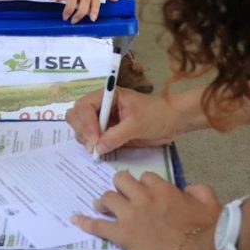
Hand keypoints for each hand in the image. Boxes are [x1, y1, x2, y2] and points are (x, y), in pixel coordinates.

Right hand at [66, 87, 184, 154]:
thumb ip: (116, 136)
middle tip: (93, 147)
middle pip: (77, 115)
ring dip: (85, 139)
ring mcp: (104, 119)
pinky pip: (93, 138)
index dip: (86, 123)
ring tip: (97, 151)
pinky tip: (99, 153)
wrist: (173, 122)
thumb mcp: (136, 124)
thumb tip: (98, 148)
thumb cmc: (157, 115)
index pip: (84, 106)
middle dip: (81, 131)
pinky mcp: (108, 132)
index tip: (95, 140)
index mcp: (108, 95)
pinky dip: (92, 146)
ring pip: (81, 128)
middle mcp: (102, 106)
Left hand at [73, 175, 220, 249]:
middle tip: (119, 195)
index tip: (143, 191)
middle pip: (122, 180)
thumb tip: (190, 189)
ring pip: (107, 197)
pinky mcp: (122, 234)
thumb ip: (199, 191)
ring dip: (103, 201)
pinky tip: (76, 220)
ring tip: (100, 205)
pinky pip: (98, 225)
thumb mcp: (209, 203)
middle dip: (119, 185)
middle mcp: (144, 198)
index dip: (143, 184)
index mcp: (164, 190)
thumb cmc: (207, 230)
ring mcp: (131, 215)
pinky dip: (86, 222)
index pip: (147, 177)